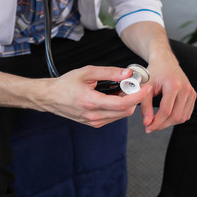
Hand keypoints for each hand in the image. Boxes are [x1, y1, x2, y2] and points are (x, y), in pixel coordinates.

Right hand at [34, 65, 151, 127]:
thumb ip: (109, 72)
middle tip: (132, 85)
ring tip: (121, 89)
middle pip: (125, 111)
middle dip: (134, 98)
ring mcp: (94, 122)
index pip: (122, 103)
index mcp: (92, 102)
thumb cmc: (66, 84)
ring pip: (121, 115)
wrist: (50, 97)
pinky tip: (113, 97)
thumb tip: (127, 73)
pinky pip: (113, 117)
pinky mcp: (94, 124)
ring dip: (127, 103)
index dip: (138, 96)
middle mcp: (94, 116)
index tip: (146, 87)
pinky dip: (119, 107)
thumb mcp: (87, 72)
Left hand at [140, 54, 196, 132]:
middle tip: (150, 127)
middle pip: (175, 116)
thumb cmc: (153, 73)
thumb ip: (145, 106)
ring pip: (182, 117)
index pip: (166, 111)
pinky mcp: (193, 95)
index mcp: (173, 85)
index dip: (156, 123)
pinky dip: (176, 118)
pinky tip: (166, 117)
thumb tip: (147, 124)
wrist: (165, 61)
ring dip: (169, 123)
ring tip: (157, 122)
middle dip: (162, 125)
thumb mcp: (145, 87)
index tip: (147, 128)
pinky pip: (186, 114)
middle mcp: (185, 89)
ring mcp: (191, 92)